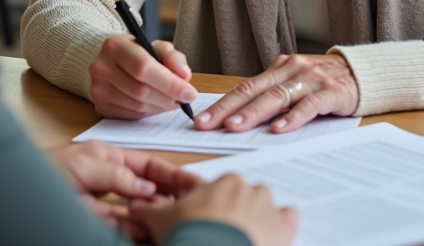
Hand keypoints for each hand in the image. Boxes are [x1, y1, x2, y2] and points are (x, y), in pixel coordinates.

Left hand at [47, 141, 203, 238]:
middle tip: (191, 207)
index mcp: (109, 159)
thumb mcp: (83, 164)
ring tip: (175, 222)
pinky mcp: (95, 223)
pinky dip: (136, 232)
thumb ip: (117, 174)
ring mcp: (103, 204)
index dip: (173, 175)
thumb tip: (147, 187)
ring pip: (138, 214)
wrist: (14, 194)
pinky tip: (149, 234)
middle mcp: (109, 181)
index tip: (195, 183)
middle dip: (169, 199)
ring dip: (155, 218)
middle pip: (148, 192)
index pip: (149, 166)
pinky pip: (122, 229)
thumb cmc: (42, 168)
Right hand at [89, 34, 196, 118]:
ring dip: (160, 107)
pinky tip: (156, 105)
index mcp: (114, 46)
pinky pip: (131, 115)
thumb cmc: (138, 53)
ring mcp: (98, 89)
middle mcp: (101, 67)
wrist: (112, 62)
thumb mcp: (157, 47)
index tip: (189, 92)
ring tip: (171, 101)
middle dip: (168, 97)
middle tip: (184, 100)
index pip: (143, 67)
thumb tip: (184, 76)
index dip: (169, 83)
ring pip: (137, 106)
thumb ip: (173, 58)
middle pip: (140, 90)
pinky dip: (149, 113)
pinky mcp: (100, 106)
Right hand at [131, 174, 297, 245]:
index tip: (207, 222)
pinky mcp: (285, 227)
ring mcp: (269, 208)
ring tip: (245, 240)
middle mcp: (250, 189)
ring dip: (260, 220)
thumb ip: (149, 210)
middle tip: (223, 235)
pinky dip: (283, 227)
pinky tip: (269, 238)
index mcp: (224, 183)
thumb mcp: (162, 221)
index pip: (222, 189)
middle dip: (237, 213)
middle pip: (246, 198)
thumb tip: (133, 207)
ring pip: (268, 208)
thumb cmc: (189, 236)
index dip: (214, 207)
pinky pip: (290, 219)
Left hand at [194, 53, 357, 133]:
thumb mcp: (295, 85)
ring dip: (254, 113)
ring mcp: (310, 79)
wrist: (364, 73)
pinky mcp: (331, 91)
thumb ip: (273, 97)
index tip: (200, 120)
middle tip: (208, 125)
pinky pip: (309, 105)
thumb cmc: (323, 83)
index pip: (244, 88)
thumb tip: (239, 119)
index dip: (221, 104)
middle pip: (254, 91)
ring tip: (235, 127)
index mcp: (278, 69)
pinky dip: (293, 118)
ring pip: (277, 97)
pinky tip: (279, 129)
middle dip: (228, 109)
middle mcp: (291, 70)